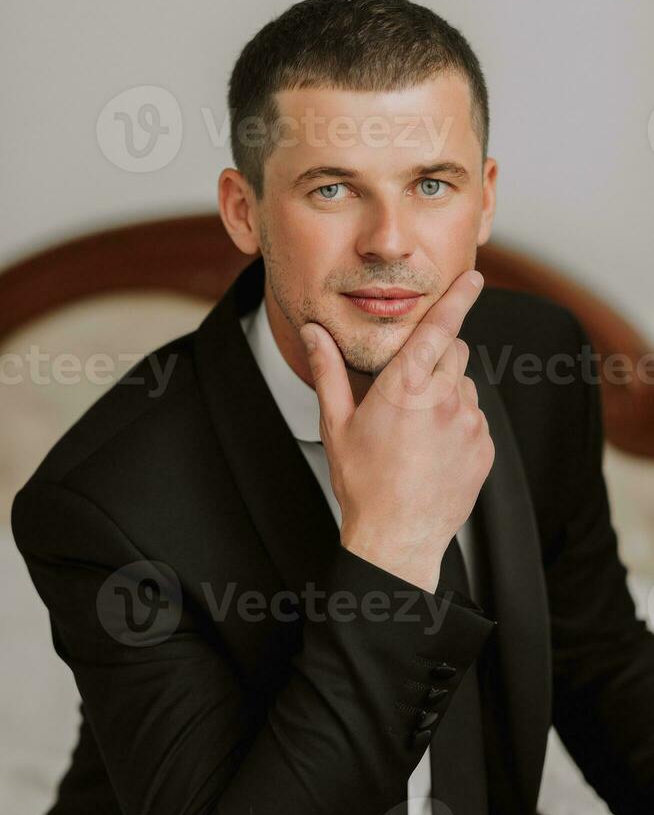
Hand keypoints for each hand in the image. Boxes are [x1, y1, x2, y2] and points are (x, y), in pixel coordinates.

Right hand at [299, 269, 494, 592]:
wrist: (397, 536)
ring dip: (446, 393)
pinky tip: (435, 449)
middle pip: (454, 352)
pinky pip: (476, 418)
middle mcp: (444, 398)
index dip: (458, 297)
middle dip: (436, 357)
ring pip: (465, 386)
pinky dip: (459, 423)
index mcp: (405, 386)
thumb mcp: (337, 423)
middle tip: (410, 389)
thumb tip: (314, 332)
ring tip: (419, 430)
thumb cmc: (362, 481)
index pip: (439, 327)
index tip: (474, 277)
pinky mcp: (485, 446)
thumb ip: (328, 370)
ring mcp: (469, 423)